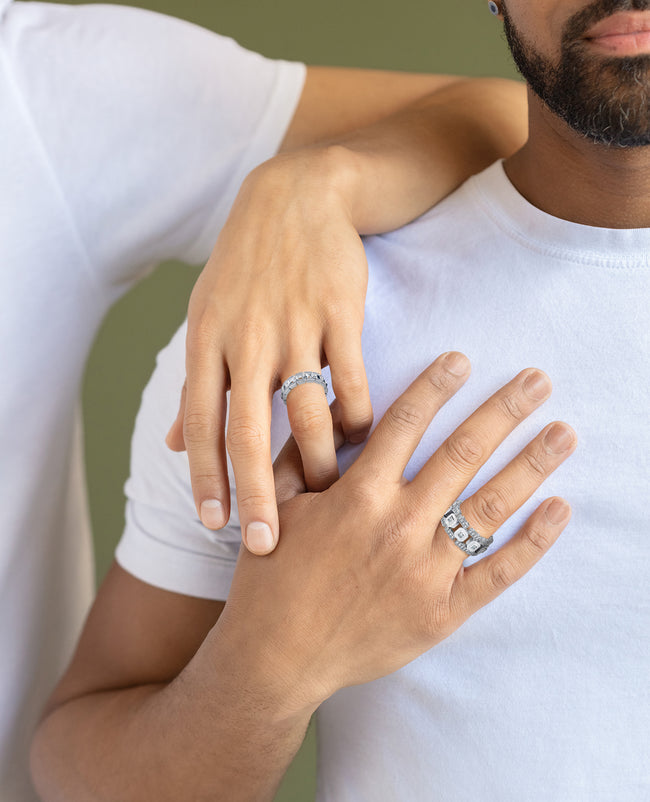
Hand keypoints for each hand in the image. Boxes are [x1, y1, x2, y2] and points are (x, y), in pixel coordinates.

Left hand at [165, 150, 372, 553]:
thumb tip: (171, 444)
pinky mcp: (340, 314)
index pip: (201, 424)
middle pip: (249, 434)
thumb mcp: (205, 314)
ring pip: (309, 415)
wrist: (297, 196)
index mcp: (207, 341)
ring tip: (327, 492)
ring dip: (320, 463)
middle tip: (265, 544)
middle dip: (257, 496)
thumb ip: (194, 381)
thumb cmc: (247, 264)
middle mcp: (246, 339)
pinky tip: (360, 436)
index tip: (214, 526)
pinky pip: (352, 381)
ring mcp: (295, 326)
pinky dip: (358, 416)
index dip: (206, 479)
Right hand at [214, 353, 576, 716]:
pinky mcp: (442, 611)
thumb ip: (303, 453)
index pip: (405, 423)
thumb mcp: (278, 505)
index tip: (462, 359)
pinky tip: (559, 509)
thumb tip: (331, 407)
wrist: (276, 657)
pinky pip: (497, 572)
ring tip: (564, 433)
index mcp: (357, 495)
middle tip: (538, 380)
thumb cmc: (272, 576)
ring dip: (531, 464)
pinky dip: (533, 541)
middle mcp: (398, 525)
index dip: (435, 385)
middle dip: (503, 411)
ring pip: (488, 506)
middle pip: (461, 454)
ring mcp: (425, 570)